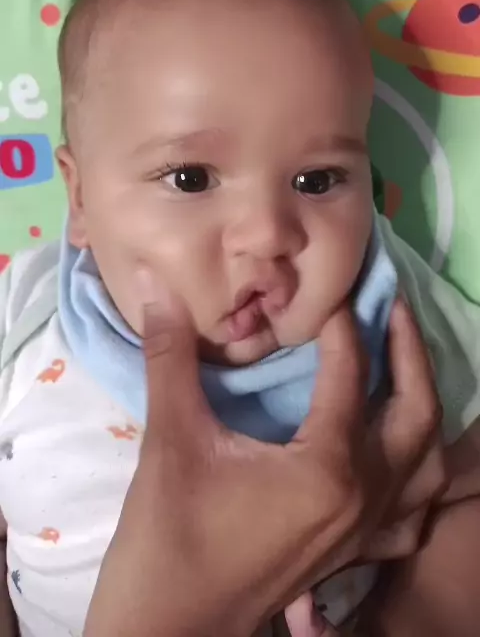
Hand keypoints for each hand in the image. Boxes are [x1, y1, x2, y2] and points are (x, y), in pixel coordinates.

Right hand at [84, 287, 441, 636]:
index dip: (340, 323)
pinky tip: (396, 453)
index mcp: (328, 468)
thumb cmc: (170, 533)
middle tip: (389, 304)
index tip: (326, 288)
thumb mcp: (171, 438)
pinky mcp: (353, 554)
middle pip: (415, 412)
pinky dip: (417, 476)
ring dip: (422, 408)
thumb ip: (170, 357)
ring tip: (401, 365)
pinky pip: (410, 512)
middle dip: (409, 351)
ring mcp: (365, 531)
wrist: (170, 624)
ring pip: (426, 464)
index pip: (350, 374)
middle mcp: (363, 498)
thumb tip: (157, 289)